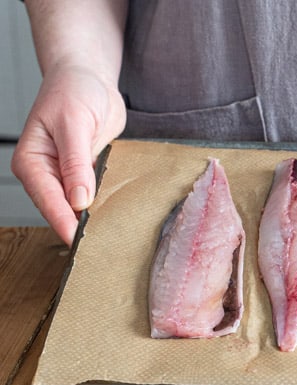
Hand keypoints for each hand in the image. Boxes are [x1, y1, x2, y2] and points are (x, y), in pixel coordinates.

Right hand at [11, 65, 125, 244]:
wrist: (88, 77)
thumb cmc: (74, 90)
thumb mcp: (75, 123)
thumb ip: (77, 162)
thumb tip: (78, 198)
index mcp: (32, 161)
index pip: (47, 199)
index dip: (63, 221)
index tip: (78, 240)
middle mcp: (45, 172)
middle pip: (60, 209)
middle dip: (77, 226)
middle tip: (100, 247)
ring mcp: (65, 175)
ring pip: (77, 207)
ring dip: (93, 219)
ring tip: (110, 239)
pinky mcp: (86, 174)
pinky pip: (94, 196)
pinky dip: (103, 206)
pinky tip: (118, 218)